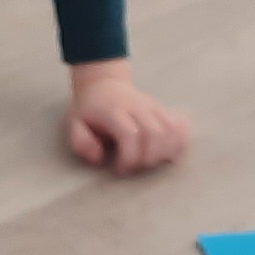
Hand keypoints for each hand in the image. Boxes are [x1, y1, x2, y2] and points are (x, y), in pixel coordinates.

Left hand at [64, 63, 191, 176]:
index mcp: (114, 111)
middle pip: (155, 134)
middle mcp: (137, 107)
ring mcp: (153, 107)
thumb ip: (81, 142)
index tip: (119, 170)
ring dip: (165, 153)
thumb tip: (99, 157)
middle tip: (135, 167)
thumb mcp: (74, 123)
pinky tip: (169, 153)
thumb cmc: (89, 109)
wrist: (103, 84)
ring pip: (171, 129)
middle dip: (147, 159)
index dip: (129, 158)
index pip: (130, 135)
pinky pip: (180, 126)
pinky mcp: (163, 109)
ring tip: (151, 162)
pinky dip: (180, 142)